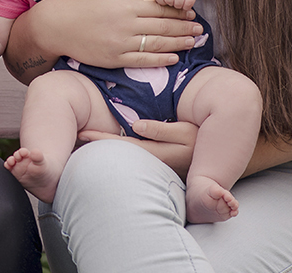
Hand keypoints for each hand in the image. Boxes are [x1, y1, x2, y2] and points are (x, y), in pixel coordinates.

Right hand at [40, 0, 203, 68]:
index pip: (159, 9)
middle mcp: (126, 26)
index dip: (178, 11)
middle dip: (184, 28)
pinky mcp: (115, 59)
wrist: (54, 26)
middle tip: (201, 29)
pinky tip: (174, 58)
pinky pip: (143, 60)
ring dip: (178, 44)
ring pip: (157, 45)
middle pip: (163, 28)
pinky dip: (161, 60)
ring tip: (193, 42)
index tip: (192, 12)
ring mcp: (121, 45)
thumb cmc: (76, 1)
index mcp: (125, 6)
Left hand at [78, 119, 198, 177]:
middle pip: (119, 152)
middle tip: (76, 136)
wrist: (215, 154)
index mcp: (157, 151)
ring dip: (105, 148)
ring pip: (124, 156)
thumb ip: (161, 130)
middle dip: (97, 145)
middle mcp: (152, 160)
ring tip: (84, 141)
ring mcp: (154, 164)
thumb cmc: (199, 136)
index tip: (84, 132)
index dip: (102, 139)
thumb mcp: (184, 132)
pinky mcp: (156, 163)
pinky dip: (117, 150)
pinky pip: (132, 156)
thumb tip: (137, 127)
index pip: (123, 144)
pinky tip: (106, 148)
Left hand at [152, 0, 199, 10]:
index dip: (161, 1)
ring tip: (178, 3)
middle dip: (170, 4)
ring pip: (178, 2)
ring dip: (178, 6)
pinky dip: (186, 7)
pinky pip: (188, 3)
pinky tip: (185, 5)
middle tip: (172, 2)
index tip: (164, 1)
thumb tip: (158, 10)